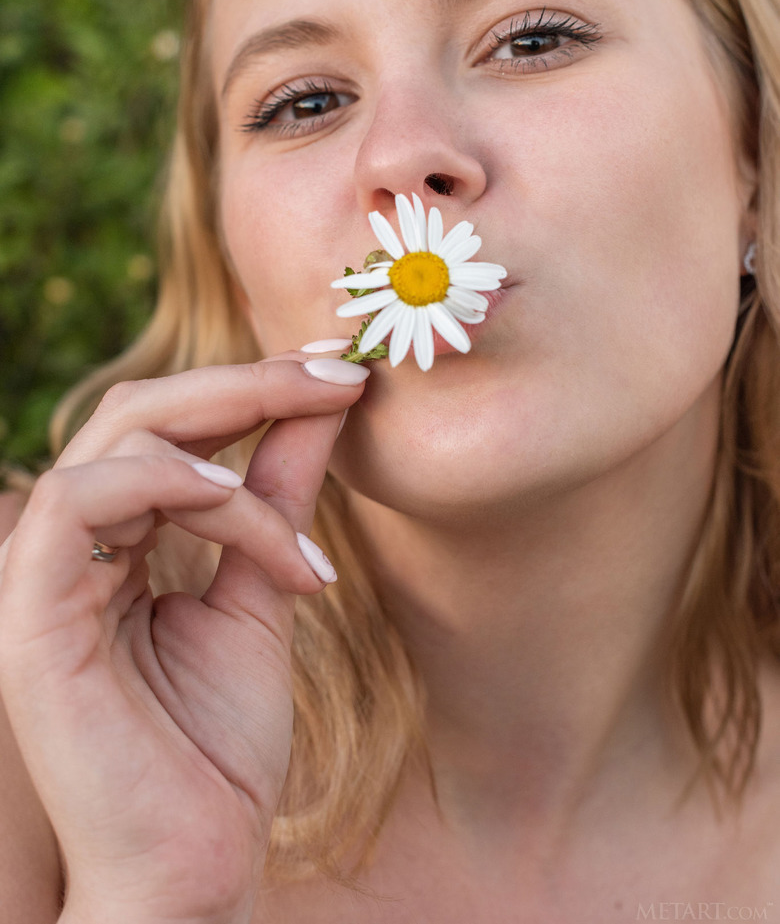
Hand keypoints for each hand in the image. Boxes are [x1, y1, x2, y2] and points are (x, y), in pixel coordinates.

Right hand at [0, 355, 367, 923]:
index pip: (168, 426)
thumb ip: (279, 496)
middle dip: (248, 384)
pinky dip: (177, 489)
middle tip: (340, 377)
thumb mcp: (266, 591)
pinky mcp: (28, 611)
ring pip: (118, 440)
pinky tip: (250, 520)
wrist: (196, 865)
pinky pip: (86, 500)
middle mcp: (69, 546)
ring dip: (230, 454)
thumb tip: (324, 403)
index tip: (340, 371)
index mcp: (112, 541)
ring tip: (301, 538)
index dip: (252, 385)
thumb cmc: (219, 746)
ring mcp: (39, 574)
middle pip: (140, 409)